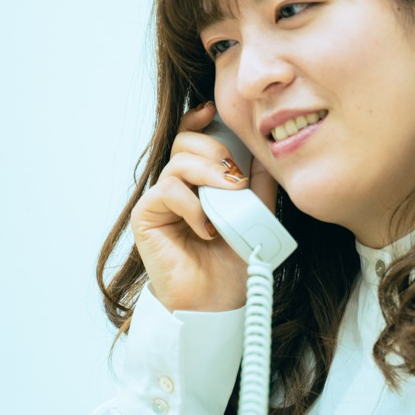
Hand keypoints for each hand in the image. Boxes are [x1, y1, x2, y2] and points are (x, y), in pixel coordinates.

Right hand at [130, 101, 278, 312]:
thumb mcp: (255, 215)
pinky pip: (168, 191)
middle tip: (236, 177)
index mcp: (199, 181)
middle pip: (186, 142)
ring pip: (179, 163)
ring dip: (210, 175)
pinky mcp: (146, 217)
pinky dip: (192, 206)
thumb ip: (258, 184)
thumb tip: (267, 150)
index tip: (213, 110)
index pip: (193, 137)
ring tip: (229, 198)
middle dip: (215, 151)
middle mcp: (177, 186)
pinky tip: (207, 228)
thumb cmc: (232, 264)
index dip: (199, 119)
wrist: (216, 303)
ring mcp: (160, 201)